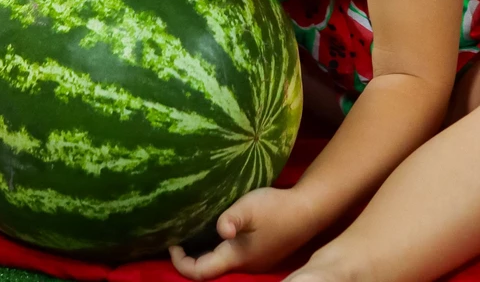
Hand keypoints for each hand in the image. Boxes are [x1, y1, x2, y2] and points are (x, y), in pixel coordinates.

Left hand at [169, 186, 314, 279]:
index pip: (200, 272)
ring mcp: (254, 261)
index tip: (172, 243)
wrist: (307, 211)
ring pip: (222, 262)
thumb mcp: (249, 207)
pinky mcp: (261, 253)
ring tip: (193, 230)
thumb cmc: (275, 209)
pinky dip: (219, 247)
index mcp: (236, 258)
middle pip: (210, 270)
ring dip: (205, 251)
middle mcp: (243, 265)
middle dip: (190, 257)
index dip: (181, 263)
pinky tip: (218, 229)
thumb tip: (221, 230)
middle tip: (179, 236)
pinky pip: (233, 255)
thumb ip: (231, 218)